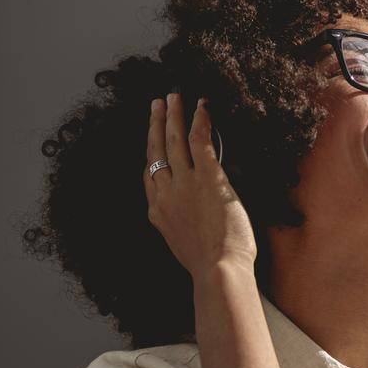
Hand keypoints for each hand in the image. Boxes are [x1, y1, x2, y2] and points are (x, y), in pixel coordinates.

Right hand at [144, 92, 257, 280]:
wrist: (218, 270)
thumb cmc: (210, 264)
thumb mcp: (183, 244)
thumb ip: (180, 224)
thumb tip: (189, 215)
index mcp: (157, 212)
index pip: (149, 174)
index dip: (150, 152)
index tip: (151, 138)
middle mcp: (165, 193)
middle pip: (156, 151)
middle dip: (156, 124)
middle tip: (157, 104)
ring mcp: (185, 184)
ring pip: (174, 141)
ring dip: (173, 115)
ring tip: (174, 97)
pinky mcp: (208, 178)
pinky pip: (200, 142)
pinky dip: (200, 121)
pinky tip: (202, 106)